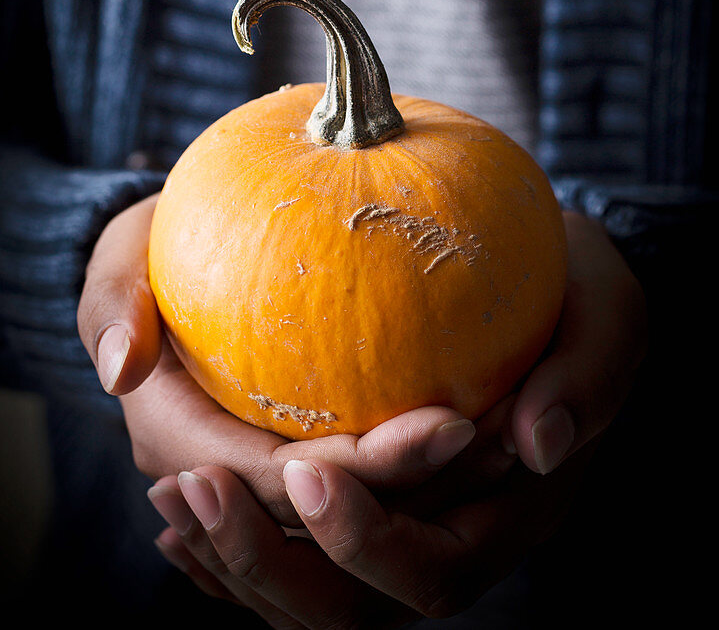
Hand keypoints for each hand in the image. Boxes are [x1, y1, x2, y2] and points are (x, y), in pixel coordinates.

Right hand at [76, 195, 510, 525]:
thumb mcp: (118, 257)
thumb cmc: (149, 254)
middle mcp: (227, 480)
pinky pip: (366, 480)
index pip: (276, 481)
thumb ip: (112, 302)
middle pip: (329, 510)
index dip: (360, 470)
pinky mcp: (302, 453)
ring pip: (356, 509)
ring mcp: (269, 473)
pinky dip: (422, 466)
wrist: (170, 259)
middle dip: (413, 487)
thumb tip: (119, 369)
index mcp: (179, 444)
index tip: (447, 423)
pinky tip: (491, 424)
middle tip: (498, 433)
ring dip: (431, 488)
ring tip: (510, 439)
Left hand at [147, 212, 647, 622]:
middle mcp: (455, 539)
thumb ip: (589, 373)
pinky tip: (181, 518)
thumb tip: (535, 445)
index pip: (436, 570)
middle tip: (193, 486)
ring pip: (312, 599)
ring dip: (236, 562)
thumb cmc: (578, 291)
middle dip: (269, 562)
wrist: (555, 288)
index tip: (306, 475)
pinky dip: (232, 555)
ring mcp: (409, 531)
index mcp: (514, 509)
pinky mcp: (370, 509)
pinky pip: (295, 561)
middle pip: (355, 609)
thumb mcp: (608, 307)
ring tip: (173, 498)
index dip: (368, 542)